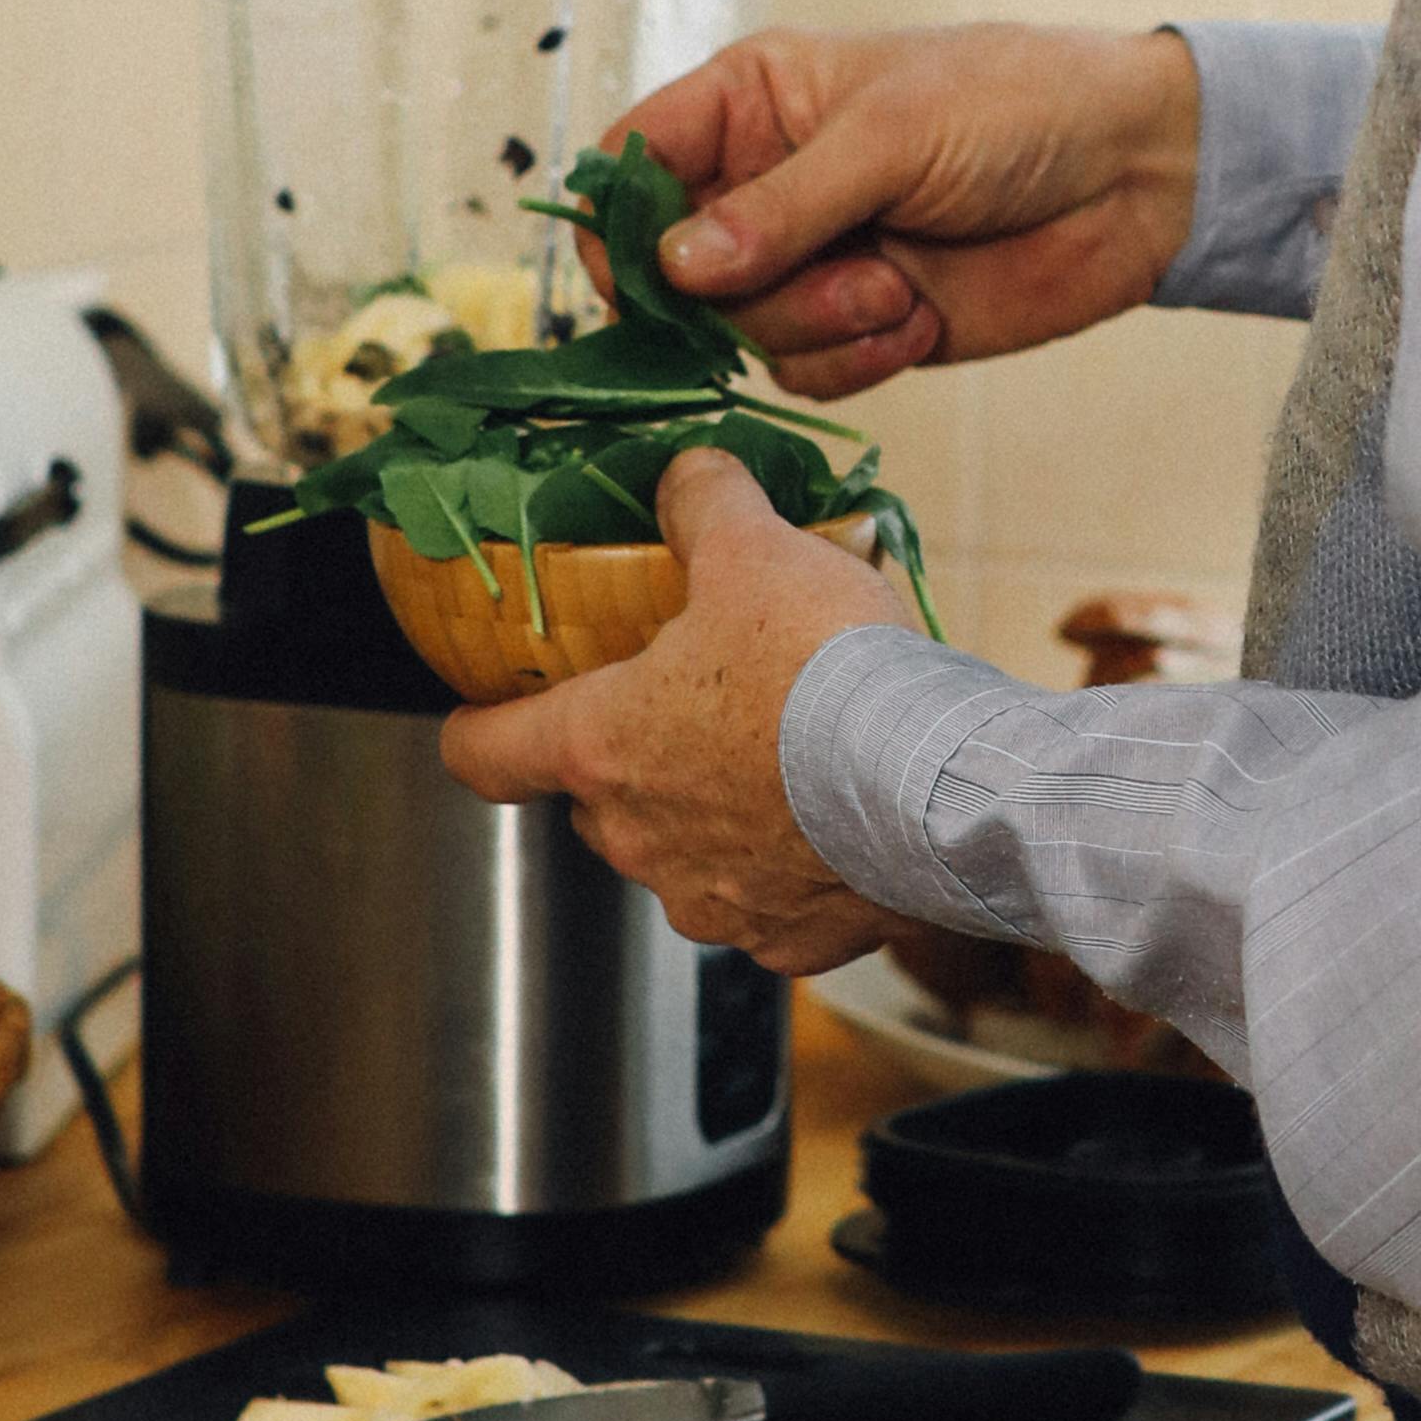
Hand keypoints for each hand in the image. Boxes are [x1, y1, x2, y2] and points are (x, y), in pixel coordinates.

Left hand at [437, 454, 913, 966]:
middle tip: (699, 703)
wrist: (940, 786)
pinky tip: (837, 818)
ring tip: (787, 759)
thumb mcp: (757, 551)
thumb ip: (704, 505)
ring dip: (716, 814)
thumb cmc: (830, 672)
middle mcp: (639, 840)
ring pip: (682, 855)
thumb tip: (687, 476)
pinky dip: (791, 865)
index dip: (480, 727)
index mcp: (602, 748)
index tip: (488, 714)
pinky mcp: (786, 943)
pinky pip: (767, 902)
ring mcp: (711, 901)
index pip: (484, 754)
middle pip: (597, 801)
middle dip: (637, 757)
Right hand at [605, 20, 1202, 400]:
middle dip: (749, 290)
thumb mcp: (891, 136)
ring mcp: (814, 259)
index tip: (647, 273)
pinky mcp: (862, 324)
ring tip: (900, 288)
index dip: (621, 220)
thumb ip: (780, 206)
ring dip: (817, 324)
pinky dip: (857, 358)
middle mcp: (768, 183)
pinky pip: (806, 373)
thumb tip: (671, 267)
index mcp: (756, 102)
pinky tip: (918, 321)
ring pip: (742, 331)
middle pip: (676, 270)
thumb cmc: (1017, 106)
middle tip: (837, 268)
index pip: (637, 160)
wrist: (1137, 175)